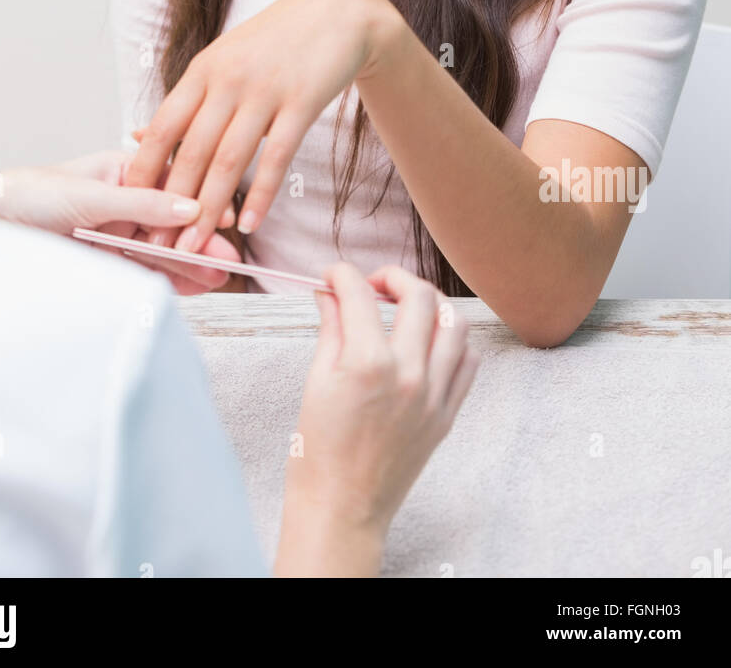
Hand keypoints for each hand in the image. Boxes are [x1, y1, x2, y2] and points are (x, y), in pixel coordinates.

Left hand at [0, 149, 238, 293]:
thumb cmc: (31, 195)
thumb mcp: (91, 196)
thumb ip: (142, 204)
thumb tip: (191, 208)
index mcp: (123, 170)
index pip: (172, 185)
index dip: (199, 202)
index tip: (224, 220)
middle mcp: (124, 201)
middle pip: (171, 221)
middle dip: (200, 240)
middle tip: (228, 260)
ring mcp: (117, 233)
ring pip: (162, 248)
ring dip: (190, 263)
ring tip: (220, 278)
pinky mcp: (107, 261)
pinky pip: (145, 270)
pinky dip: (170, 279)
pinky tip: (195, 286)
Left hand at [126, 0, 400, 252]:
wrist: (338, 13)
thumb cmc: (276, 41)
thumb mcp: (223, 59)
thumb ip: (187, 100)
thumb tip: (139, 135)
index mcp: (203, 70)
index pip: (163, 128)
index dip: (145, 171)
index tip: (132, 207)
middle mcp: (228, 79)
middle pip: (192, 151)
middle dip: (171, 203)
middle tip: (157, 243)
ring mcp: (265, 90)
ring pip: (229, 160)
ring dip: (209, 209)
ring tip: (194, 247)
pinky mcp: (302, 101)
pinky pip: (276, 156)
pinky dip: (261, 194)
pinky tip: (249, 223)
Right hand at [275, 263, 479, 576]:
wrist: (342, 509)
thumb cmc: (318, 452)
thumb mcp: (316, 382)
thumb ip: (331, 329)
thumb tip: (330, 294)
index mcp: (368, 364)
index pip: (359, 294)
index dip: (342, 275)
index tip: (332, 276)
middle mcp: (409, 374)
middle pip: (418, 295)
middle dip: (392, 276)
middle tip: (372, 284)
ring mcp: (434, 395)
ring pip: (454, 323)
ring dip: (430, 304)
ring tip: (406, 307)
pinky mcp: (447, 415)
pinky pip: (468, 362)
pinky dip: (452, 341)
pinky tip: (429, 341)